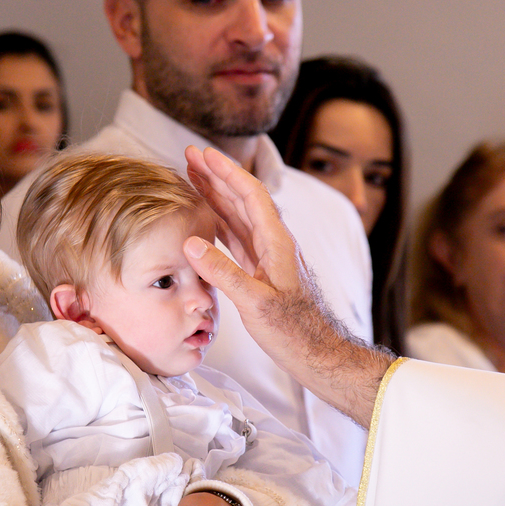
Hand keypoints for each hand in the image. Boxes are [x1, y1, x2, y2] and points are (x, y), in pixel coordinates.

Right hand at [182, 145, 395, 427]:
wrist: (315, 352)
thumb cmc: (292, 330)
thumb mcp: (254, 302)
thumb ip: (222, 272)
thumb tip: (191, 244)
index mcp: (276, 242)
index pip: (250, 194)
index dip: (226, 171)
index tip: (203, 154)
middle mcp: (273, 242)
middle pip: (242, 198)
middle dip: (216, 175)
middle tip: (189, 155)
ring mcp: (267, 256)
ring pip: (237, 216)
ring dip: (215, 195)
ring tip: (191, 177)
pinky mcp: (261, 270)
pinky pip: (236, 237)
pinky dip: (218, 222)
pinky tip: (204, 218)